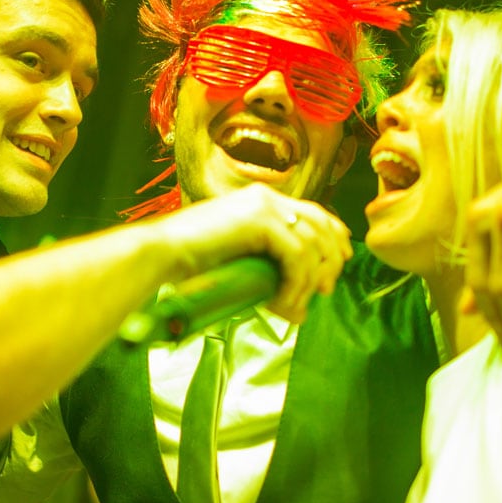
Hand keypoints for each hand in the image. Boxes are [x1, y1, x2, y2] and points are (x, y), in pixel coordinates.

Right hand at [156, 183, 352, 321]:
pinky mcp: (260, 222)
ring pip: (312, 244)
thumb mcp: (238, 260)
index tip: (341, 261)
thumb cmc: (189, 262)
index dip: (334, 235)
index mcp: (260, 199)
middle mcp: (266, 197)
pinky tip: (283, 301)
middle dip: (331, 258)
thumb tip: (296, 303)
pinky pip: (297, 256)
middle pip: (321, 224)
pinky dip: (296, 283)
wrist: (161, 254)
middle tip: (326, 288)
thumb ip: (266, 269)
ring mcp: (264, 206)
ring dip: (309, 280)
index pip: (313, 212)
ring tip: (295, 305)